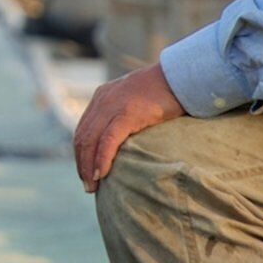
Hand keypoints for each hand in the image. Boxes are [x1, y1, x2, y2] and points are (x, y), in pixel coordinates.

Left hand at [73, 64, 187, 190]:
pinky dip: (102, 159)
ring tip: (92, 186)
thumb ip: (126, 115)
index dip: (81, 152)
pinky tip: (101, 174)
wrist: (182, 76)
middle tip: (88, 186)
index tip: (85, 171)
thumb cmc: (166, 92)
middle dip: (82, 163)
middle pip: (82, 137)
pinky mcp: (127, 114)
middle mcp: (103, 100)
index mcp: (103, 97)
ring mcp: (113, 106)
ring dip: (88, 166)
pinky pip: (108, 141)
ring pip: (90, 141)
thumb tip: (126, 141)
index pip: (83, 129)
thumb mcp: (137, 100)